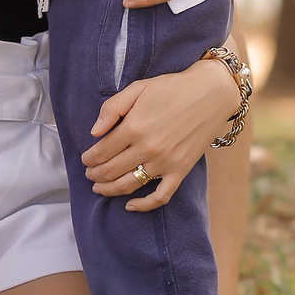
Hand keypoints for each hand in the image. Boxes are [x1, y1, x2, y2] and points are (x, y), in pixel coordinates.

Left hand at [81, 55, 240, 209]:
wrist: (210, 93)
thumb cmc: (171, 88)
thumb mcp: (137, 88)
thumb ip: (112, 108)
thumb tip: (94, 132)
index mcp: (134, 127)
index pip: (102, 151)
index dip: (89, 159)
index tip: (85, 160)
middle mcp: (148, 148)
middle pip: (111, 170)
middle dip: (95, 175)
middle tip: (89, 174)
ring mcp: (165, 162)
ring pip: (129, 184)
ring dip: (109, 189)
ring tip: (99, 188)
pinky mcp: (181, 170)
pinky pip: (160, 196)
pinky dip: (143, 205)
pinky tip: (130, 206)